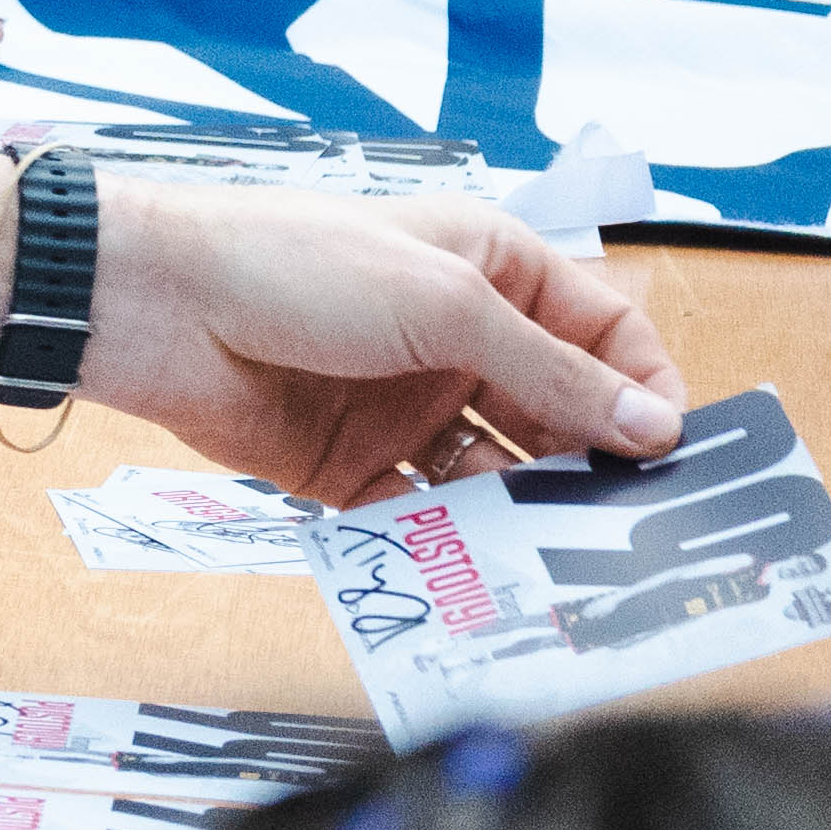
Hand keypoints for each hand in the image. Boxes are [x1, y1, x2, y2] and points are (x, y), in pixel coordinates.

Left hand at [84, 177, 686, 496]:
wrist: (161, 308)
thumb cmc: (296, 264)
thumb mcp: (446, 304)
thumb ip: (551, 372)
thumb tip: (654, 423)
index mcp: (490, 269)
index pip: (601, 331)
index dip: (641, 386)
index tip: (669, 450)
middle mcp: (457, 337)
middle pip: (557, 411)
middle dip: (592, 462)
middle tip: (628, 524)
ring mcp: (407, 403)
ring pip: (497, 471)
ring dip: (525, 507)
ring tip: (554, 551)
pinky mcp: (357, 464)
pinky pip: (426, 511)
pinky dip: (452, 538)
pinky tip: (474, 564)